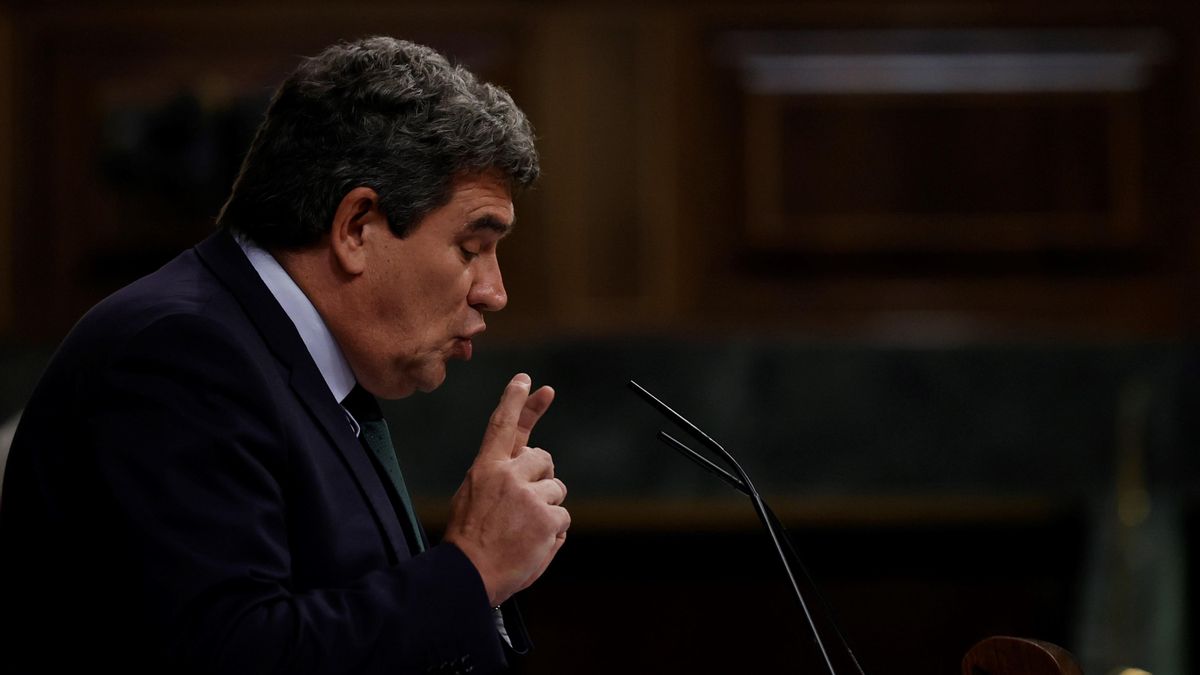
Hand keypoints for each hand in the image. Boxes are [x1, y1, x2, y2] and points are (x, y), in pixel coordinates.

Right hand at [443, 373, 569, 605]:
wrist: (468, 573)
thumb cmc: (470, 537)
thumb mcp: (472, 494)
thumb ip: (497, 473)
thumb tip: (526, 459)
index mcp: (486, 467)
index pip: (503, 424)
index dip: (516, 400)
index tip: (528, 381)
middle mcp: (509, 475)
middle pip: (543, 457)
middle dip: (542, 477)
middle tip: (525, 503)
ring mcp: (530, 495)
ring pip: (557, 489)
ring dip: (547, 508)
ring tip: (523, 529)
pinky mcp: (548, 518)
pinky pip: (563, 517)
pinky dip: (553, 532)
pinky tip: (532, 542)